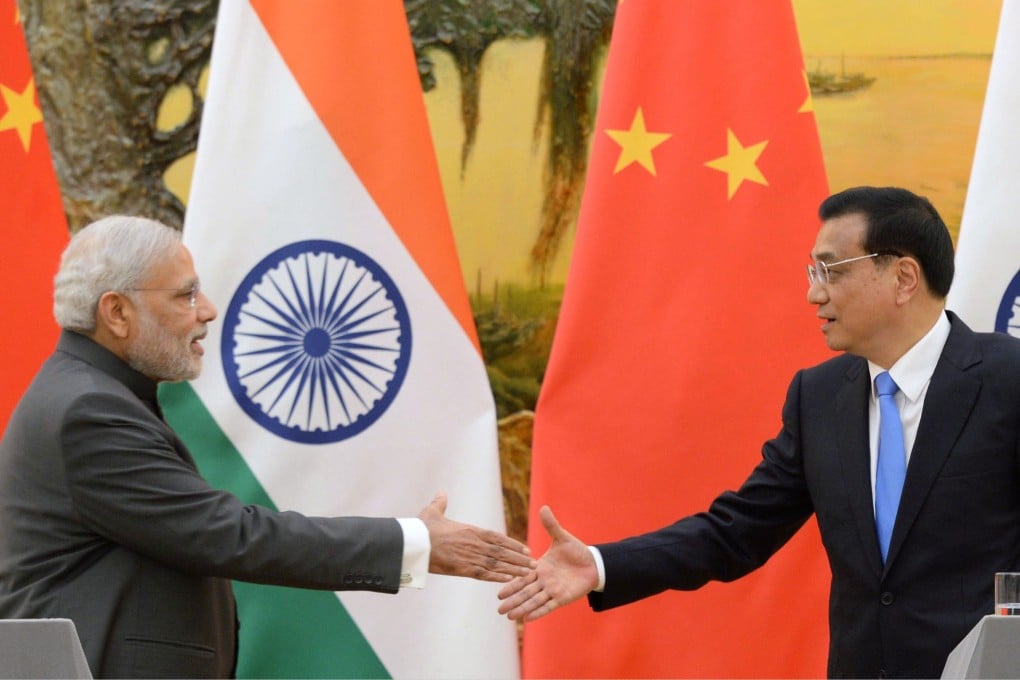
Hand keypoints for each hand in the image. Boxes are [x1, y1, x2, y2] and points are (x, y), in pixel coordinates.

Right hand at [418, 492, 535, 581]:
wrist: (415, 542)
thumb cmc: (423, 528)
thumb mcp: (433, 512)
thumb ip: (440, 503)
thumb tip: (441, 492)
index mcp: (471, 530)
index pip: (498, 537)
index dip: (513, 544)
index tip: (525, 549)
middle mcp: (475, 543)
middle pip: (503, 552)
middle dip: (520, 558)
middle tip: (535, 564)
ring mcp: (470, 556)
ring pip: (497, 564)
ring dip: (514, 569)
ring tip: (528, 574)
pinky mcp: (462, 569)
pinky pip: (485, 574)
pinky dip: (498, 577)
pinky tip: (510, 580)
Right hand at [497, 505, 598, 620]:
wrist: (593, 563)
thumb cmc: (576, 551)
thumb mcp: (562, 537)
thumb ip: (551, 525)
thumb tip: (544, 507)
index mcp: (540, 568)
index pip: (522, 577)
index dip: (511, 585)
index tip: (498, 592)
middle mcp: (544, 581)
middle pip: (525, 593)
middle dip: (512, 601)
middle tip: (498, 610)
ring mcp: (552, 591)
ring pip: (534, 601)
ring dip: (522, 608)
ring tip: (509, 617)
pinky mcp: (562, 598)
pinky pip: (548, 606)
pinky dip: (538, 612)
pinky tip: (527, 619)